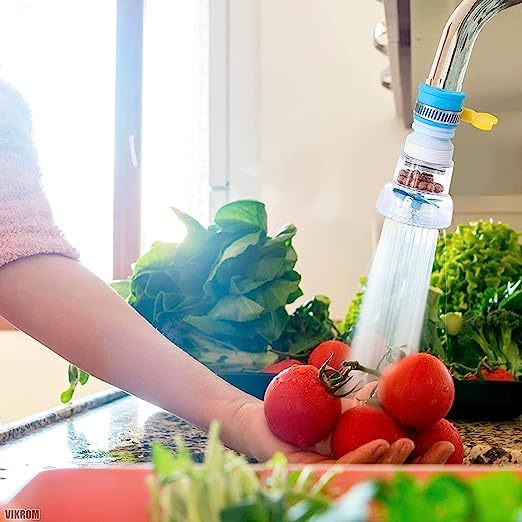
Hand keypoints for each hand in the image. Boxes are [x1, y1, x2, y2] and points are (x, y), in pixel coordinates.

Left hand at [234, 397, 454, 464]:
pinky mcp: (307, 474)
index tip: (449, 444)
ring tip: (412, 443)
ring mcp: (327, 478)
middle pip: (389, 475)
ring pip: (368, 474)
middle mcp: (344, 475)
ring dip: (395, 460)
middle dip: (421, 464)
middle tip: (446, 449)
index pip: (396, 465)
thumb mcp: (340, 405)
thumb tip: (398, 383)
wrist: (258, 415)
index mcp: (355, 461)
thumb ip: (366, 404)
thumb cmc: (299, 413)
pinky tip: (382, 443)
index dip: (424, 459)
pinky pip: (340, 466)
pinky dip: (364, 454)